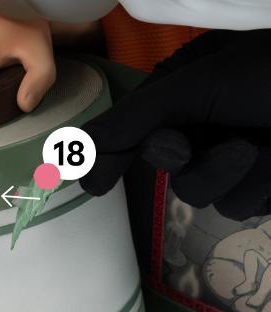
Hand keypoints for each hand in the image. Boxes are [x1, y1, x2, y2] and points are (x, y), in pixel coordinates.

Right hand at [80, 30, 270, 220]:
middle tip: (185, 145)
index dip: (109, 159)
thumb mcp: (200, 84)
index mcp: (186, 95)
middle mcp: (207, 128)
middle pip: (165, 171)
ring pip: (201, 194)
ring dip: (227, 174)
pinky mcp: (263, 187)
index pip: (134, 133)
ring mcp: (236, 159)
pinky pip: (239, 206)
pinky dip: (259, 186)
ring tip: (260, 146)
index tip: (90, 184)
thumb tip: (78, 148)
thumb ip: (137, 119)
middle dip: (178, 161)